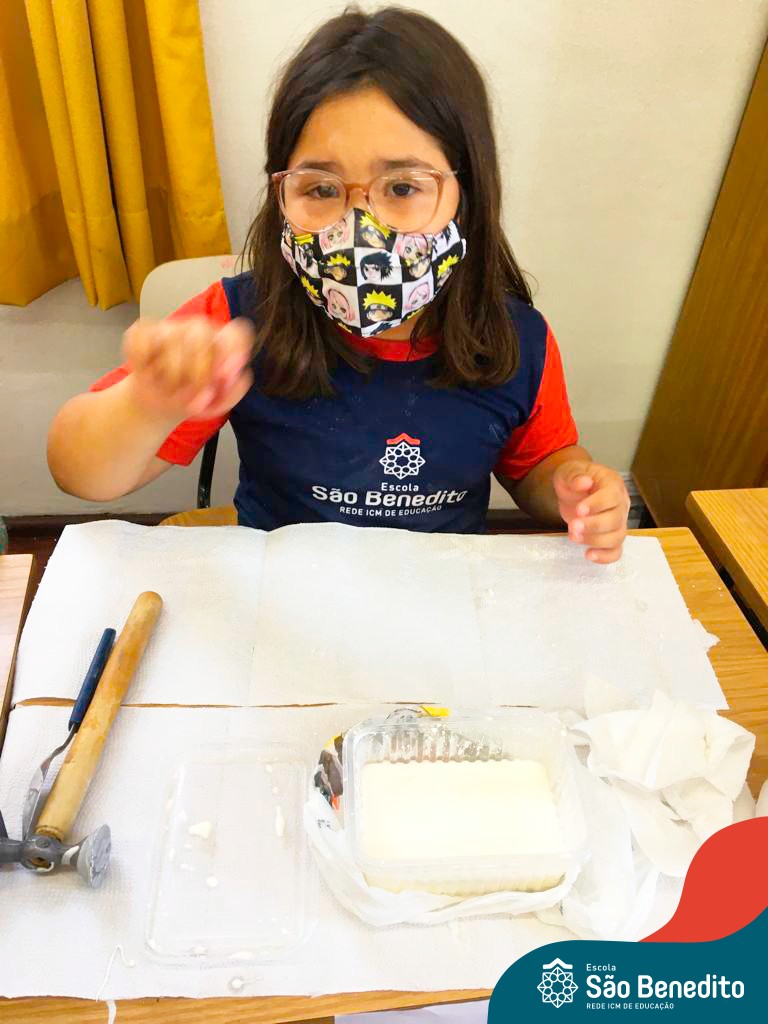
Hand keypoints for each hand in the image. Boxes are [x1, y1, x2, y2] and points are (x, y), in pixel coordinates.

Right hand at [123, 316, 253, 420]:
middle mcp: (199, 329)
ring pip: (171, 342)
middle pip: (201, 337)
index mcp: (223, 343)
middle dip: (198, 374)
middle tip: (194, 398)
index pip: (236, 332)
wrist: (159, 404)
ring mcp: (171, 327)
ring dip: (170, 377)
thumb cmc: (194, 399)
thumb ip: (233, 391)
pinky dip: (143, 364)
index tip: (224, 377)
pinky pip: (142, 342)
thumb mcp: (218, 403)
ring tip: (171, 389)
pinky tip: (149, 374)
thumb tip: (228, 378)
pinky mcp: (143, 330)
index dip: (232, 351)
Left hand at [553, 460, 629, 562]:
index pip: (612, 496)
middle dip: (593, 526)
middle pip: (615, 519)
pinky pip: (616, 551)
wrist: (573, 488)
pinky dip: (605, 557)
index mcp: (612, 484)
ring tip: (573, 537)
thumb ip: (575, 476)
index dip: (597, 505)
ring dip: (595, 541)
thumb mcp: (569, 471)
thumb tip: (584, 482)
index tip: (579, 510)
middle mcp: (620, 504)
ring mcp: (618, 522)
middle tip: (573, 527)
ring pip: (617, 537)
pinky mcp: (610, 536)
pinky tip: (588, 555)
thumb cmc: (574, 478)